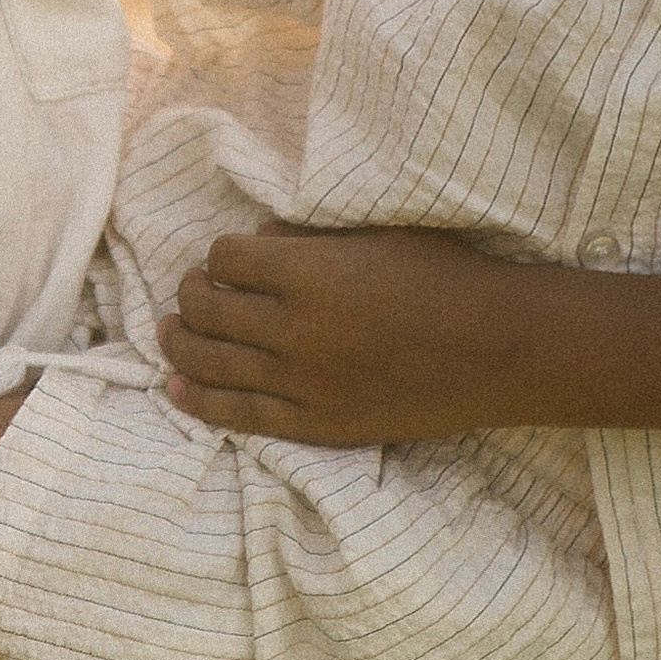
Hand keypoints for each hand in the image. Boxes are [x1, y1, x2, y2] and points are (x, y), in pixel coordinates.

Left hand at [160, 224, 526, 444]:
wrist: (493, 348)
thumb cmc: (443, 275)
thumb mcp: (377, 234)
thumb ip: (311, 239)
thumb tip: (257, 241)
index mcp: (309, 274)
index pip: (228, 259)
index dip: (220, 254)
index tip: (225, 257)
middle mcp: (294, 331)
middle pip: (208, 311)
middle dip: (189, 297)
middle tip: (188, 291)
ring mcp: (301, 384)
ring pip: (212, 363)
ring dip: (181, 344)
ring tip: (167, 333)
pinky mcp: (314, 425)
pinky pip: (238, 415)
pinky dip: (199, 400)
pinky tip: (177, 389)